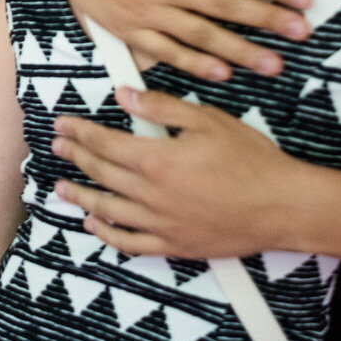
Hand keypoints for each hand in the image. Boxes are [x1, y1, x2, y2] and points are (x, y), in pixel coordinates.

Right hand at [36, 0, 310, 80]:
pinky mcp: (129, 29)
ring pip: (202, 35)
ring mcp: (147, 11)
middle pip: (226, 7)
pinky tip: (220, 73)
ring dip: (240, 51)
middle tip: (303, 35)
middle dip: (268, 22)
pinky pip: (166, 51)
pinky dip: (193, 63)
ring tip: (273, 65)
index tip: (303, 0)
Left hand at [50, 87, 307, 257]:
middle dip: (76, 158)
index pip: (105, 144)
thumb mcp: (207, 120)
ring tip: (60, 188)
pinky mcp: (174, 245)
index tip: (62, 124)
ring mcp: (161, 224)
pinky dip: (108, 235)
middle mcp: (152, 195)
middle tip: (57, 147)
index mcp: (158, 160)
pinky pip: (131, 244)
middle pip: (101, 174)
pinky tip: (95, 225)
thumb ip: (161, 108)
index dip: (80, 132)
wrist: (283, 206)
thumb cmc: (250, 159)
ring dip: (80, 197)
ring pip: (108, 211)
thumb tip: (123, 94)